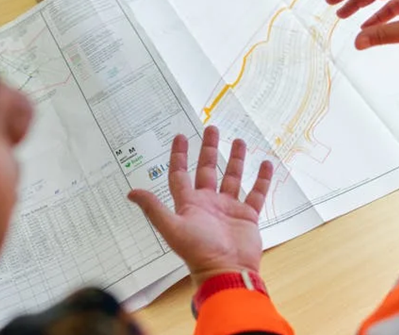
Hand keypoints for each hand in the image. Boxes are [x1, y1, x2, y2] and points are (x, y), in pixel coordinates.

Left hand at [128, 126, 272, 284]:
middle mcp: (208, 203)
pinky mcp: (247, 216)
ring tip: (240, 140)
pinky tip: (266, 164)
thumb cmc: (198, 250)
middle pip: (207, 170)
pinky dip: (262, 179)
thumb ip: (154, 208)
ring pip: (232, 178)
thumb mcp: (172, 227)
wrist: (226, 270)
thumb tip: (131, 192)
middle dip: (209, 149)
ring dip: (236, 159)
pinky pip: (256, 193)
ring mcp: (229, 209)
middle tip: (212, 128)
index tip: (180, 136)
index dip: (179, 156)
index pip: (180, 175)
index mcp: (189, 204)